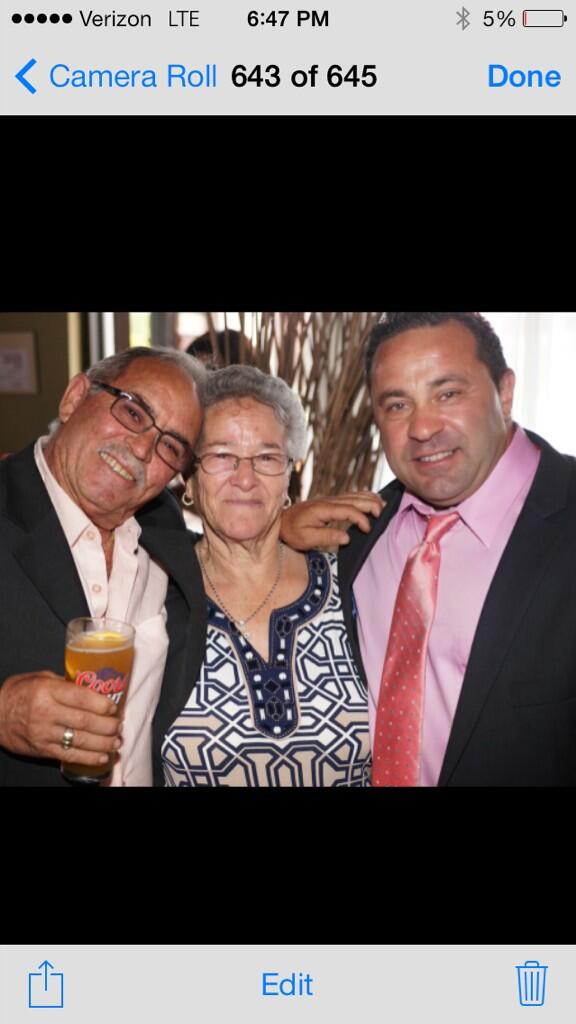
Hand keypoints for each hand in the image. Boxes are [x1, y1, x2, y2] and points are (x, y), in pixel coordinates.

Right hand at [0, 671, 121, 765]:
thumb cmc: (17, 694)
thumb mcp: (39, 678)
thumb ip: (63, 683)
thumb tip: (90, 686)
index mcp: (47, 690)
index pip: (81, 697)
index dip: (102, 703)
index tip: (114, 706)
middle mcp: (46, 712)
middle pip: (85, 721)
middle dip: (107, 726)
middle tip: (119, 726)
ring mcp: (44, 733)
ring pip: (80, 740)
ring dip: (103, 743)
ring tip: (116, 742)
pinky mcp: (43, 750)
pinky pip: (70, 755)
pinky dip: (89, 758)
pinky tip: (102, 757)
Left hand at [280, 491, 384, 549]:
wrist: (281, 521)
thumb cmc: (292, 532)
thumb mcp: (305, 539)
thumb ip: (326, 537)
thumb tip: (347, 538)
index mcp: (323, 509)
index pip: (348, 510)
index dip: (361, 519)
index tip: (368, 530)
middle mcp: (328, 501)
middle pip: (355, 498)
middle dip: (371, 504)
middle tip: (383, 514)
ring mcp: (330, 499)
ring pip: (354, 495)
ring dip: (370, 499)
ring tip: (383, 506)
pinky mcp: (330, 501)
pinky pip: (350, 496)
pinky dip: (363, 497)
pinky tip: (372, 500)